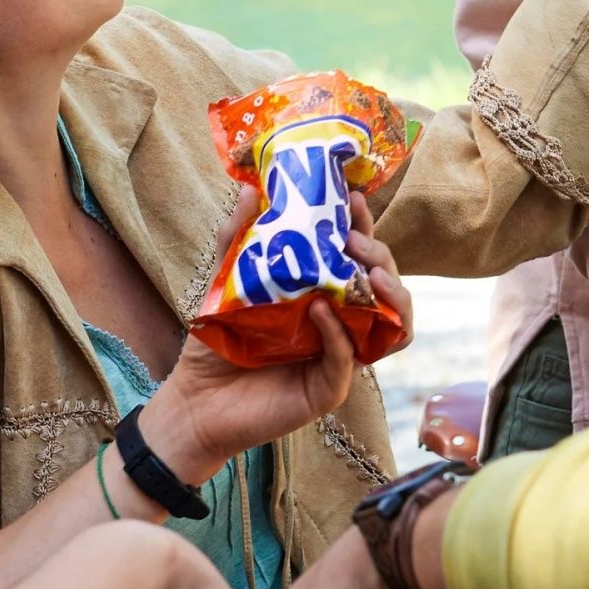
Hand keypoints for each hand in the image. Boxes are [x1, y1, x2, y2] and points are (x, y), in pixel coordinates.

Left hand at [145, 191, 413, 481]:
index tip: (352, 198)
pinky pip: (348, 359)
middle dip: (379, 255)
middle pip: (383, 285)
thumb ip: (236, 237)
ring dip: (391, 295)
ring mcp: (340, 355)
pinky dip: (340, 333)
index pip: (356, 256)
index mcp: (322, 292)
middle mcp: (340, 322)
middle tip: (356, 239)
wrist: (195, 400)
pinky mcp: (328, 388)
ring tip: (370, 272)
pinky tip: (323, 310)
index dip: (363, 226)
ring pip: (392, 326)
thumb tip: (250, 188)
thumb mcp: (223, 282)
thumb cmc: (215, 343)